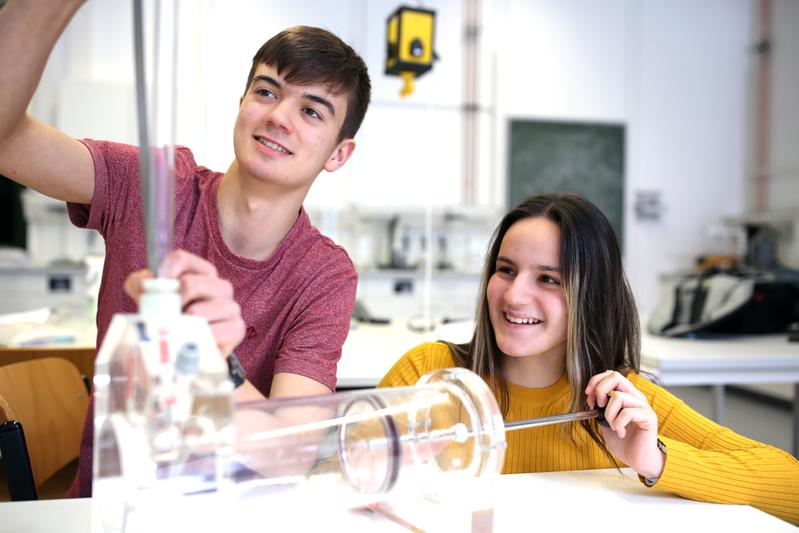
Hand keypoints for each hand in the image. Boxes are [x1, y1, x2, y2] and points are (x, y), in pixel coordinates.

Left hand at [124, 249, 245, 356]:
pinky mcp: (237, 328)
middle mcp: (220, 285)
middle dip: (171, 304)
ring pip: (198, 310)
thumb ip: (141, 285)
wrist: (193, 351)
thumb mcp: (152, 299)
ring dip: (182, 325)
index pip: (180, 259)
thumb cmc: (174, 320)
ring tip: (180, 332)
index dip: (163, 275)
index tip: (155, 291)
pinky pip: (213, 331)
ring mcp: (231, 306)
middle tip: (167, 317)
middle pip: (189, 284)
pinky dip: (197, 339)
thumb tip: (144, 282)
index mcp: (202, 272)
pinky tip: (193, 341)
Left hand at [585, 370, 664, 479]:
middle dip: (600, 389)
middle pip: (616, 376)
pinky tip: (621, 433)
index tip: (589, 396)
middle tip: (598, 406)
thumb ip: (601, 408)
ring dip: (609, 414)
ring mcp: (643, 406)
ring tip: (613, 427)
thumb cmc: (624, 442)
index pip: (611, 375)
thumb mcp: (606, 421)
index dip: (596, 381)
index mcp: (626, 395)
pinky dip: (618, 424)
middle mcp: (636, 397)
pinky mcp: (649, 417)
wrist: (638, 459)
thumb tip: (591, 397)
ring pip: (618, 397)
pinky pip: (627, 413)